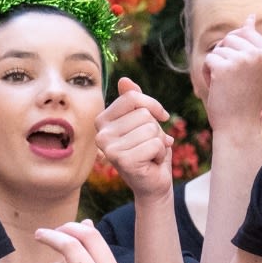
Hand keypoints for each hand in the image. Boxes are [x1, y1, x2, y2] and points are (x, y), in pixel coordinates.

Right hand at [96, 78, 175, 201]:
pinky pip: (155, 144)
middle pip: (144, 114)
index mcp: (103, 120)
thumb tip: (124, 79)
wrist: (153, 182)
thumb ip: (134, 101)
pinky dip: (160, 153)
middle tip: (148, 145)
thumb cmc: (148, 149)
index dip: (153, 106)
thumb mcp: (143, 121)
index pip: (132, 97)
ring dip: (159, 142)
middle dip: (156, 130)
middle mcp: (101, 134)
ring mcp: (109, 148)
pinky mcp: (122, 160)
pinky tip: (151, 163)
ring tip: (149, 154)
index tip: (161, 117)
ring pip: (151, 129)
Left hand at [201, 18, 261, 131]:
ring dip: (216, 65)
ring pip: (218, 48)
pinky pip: (208, 59)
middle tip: (234, 79)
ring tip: (226, 84)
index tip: (243, 72)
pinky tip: (218, 87)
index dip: (236, 50)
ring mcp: (243, 60)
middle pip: (230, 37)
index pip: (245, 32)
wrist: (238, 125)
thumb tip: (251, 16)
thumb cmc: (244, 97)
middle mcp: (259, 54)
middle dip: (225, 55)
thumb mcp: (253, 66)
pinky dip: (207, 73)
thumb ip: (251, 41)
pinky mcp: (224, 67)